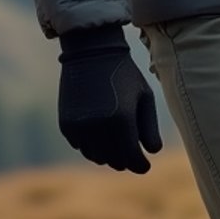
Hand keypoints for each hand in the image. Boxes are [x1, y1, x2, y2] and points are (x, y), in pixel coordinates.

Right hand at [58, 25, 162, 172]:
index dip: (141, 165)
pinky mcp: (67, 125)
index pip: (132, 158)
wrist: (91, 52)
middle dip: (125, 161)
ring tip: (117, 146)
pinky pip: (81, 146)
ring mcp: (80, 126)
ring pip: (96, 156)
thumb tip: (152, 152)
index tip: (145, 166)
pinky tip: (99, 134)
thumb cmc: (124, 74)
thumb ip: (149, 127)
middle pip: (114, 160)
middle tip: (132, 157)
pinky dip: (91, 145)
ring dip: (108, 155)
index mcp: (122, 119)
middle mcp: (98, 126)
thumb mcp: (144, 95)